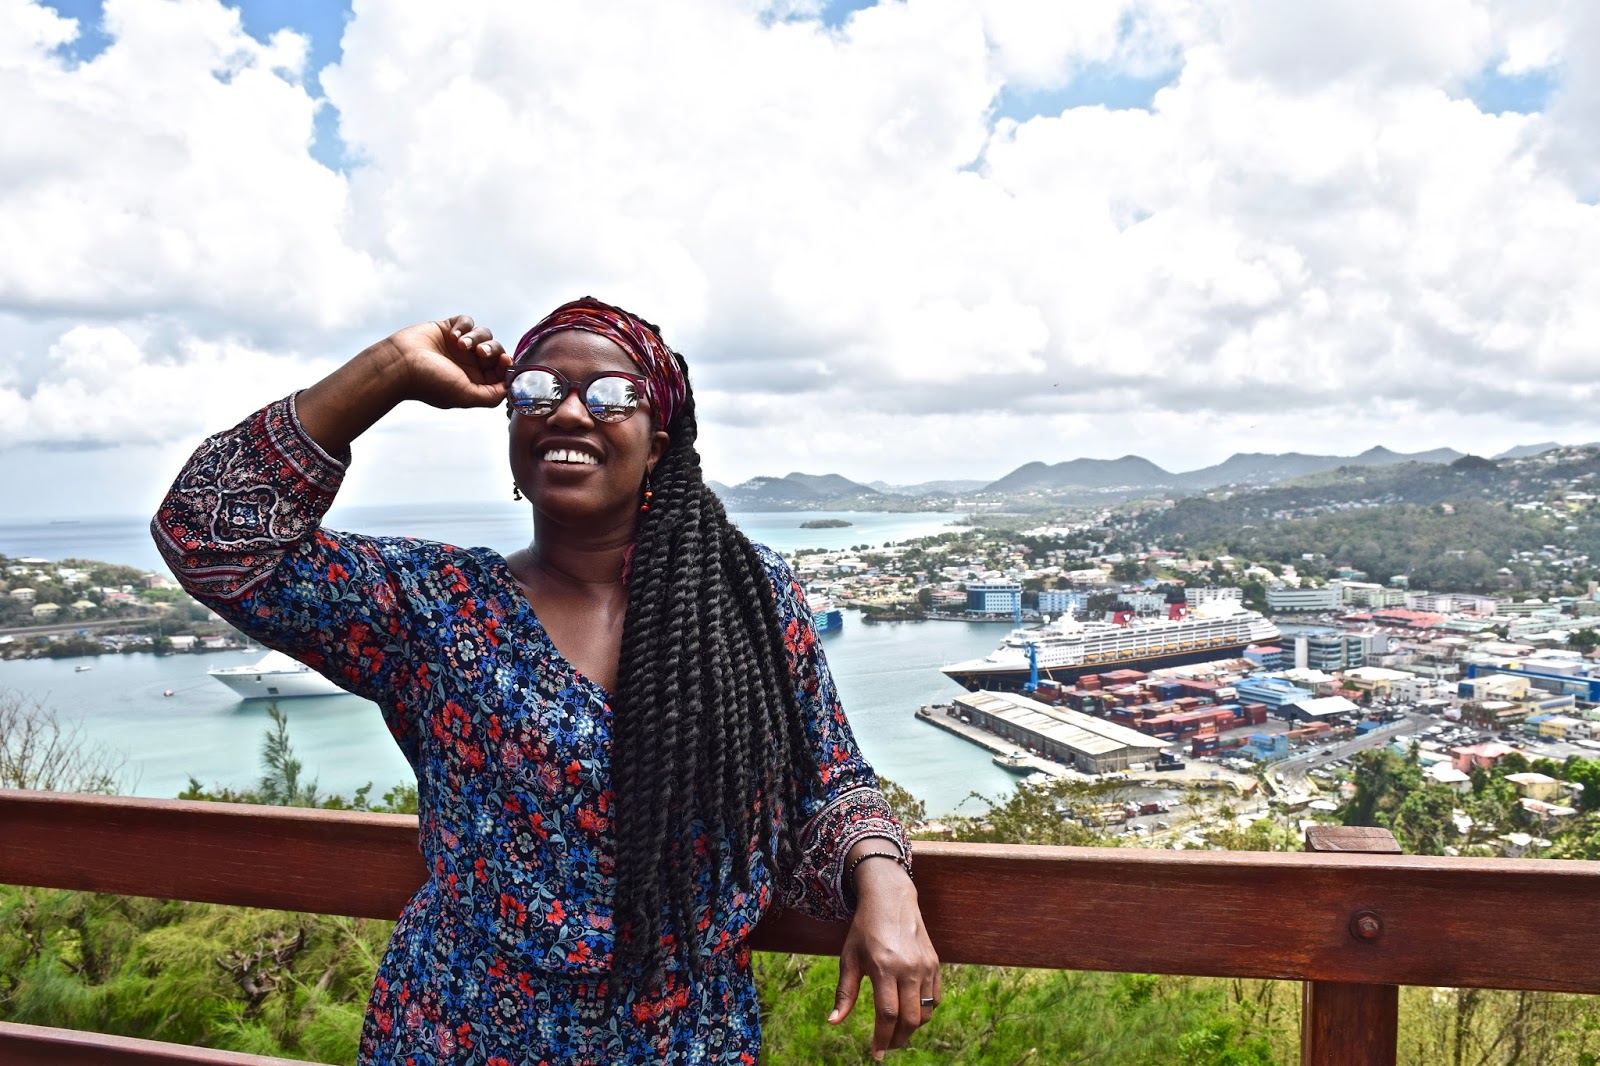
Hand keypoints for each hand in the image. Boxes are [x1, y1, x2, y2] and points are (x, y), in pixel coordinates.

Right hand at [383, 314, 511, 409]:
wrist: (400, 364)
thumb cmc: (430, 382)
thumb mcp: (466, 396)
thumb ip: (492, 395)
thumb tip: (510, 387)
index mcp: (474, 381)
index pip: (501, 371)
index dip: (506, 365)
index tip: (503, 361)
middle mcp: (468, 363)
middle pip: (496, 351)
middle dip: (492, 350)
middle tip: (480, 353)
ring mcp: (458, 345)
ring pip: (483, 334)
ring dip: (476, 337)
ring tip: (461, 345)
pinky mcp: (448, 328)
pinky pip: (466, 321)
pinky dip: (464, 326)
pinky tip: (453, 336)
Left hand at [829, 858, 939, 1059]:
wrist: (891, 898)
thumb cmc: (864, 929)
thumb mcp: (849, 958)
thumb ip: (844, 992)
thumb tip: (834, 1022)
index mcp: (884, 967)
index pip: (887, 1014)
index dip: (882, 1038)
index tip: (875, 1054)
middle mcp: (908, 968)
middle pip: (910, 1019)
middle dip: (898, 1040)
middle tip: (886, 1047)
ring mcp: (925, 966)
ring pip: (926, 1012)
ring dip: (912, 1029)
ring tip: (897, 1033)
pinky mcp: (935, 963)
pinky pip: (935, 998)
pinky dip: (925, 1012)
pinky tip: (910, 1014)